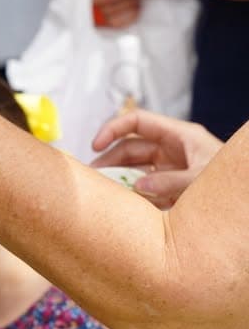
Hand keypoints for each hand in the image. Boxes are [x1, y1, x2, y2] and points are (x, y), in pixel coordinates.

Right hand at [91, 109, 222, 208]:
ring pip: (137, 168)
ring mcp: (172, 167)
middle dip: (111, 159)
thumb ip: (170, 182)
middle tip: (94, 176)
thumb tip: (139, 186)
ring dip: (121, 179)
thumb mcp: (202, 179)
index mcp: (180, 136)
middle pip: (131, 146)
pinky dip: (135, 194)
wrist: (247, 206)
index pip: (136, 121)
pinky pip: (147, 187)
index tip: (95, 145)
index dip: (112, 129)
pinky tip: (126, 204)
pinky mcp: (173, 187)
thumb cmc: (233, 184)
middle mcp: (173, 149)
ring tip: (105, 191)